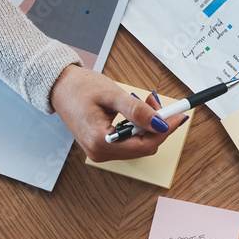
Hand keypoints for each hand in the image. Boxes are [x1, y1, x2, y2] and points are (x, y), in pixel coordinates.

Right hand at [49, 66, 186, 162]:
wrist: (59, 86)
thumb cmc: (79, 88)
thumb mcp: (112, 95)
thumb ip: (137, 111)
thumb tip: (160, 123)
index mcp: (99, 142)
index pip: (144, 144)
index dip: (165, 130)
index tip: (179, 115)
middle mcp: (99, 152)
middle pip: (144, 146)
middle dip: (158, 126)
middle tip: (160, 103)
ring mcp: (100, 151)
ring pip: (139, 145)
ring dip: (149, 125)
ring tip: (148, 102)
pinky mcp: (102, 146)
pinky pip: (129, 142)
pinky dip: (139, 127)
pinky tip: (139, 111)